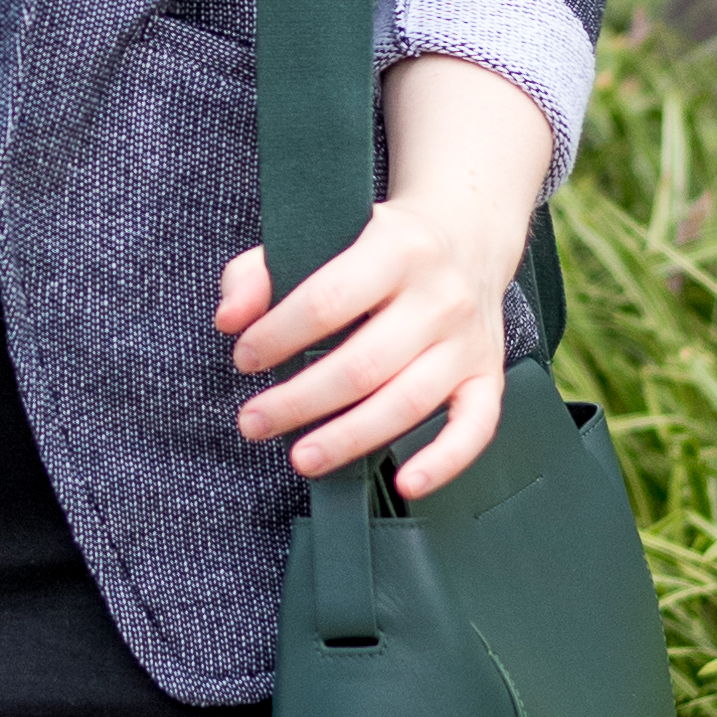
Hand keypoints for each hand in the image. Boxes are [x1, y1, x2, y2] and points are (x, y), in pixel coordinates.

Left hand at [216, 55, 552, 503]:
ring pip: (408, 402)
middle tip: (252, 423)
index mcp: (396, 249)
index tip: (243, 358)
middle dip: (299, 401)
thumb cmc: (378, 245)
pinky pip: (475, 427)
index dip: (278, 336)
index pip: (327, 300)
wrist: (468, 232)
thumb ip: (260, 271)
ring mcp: (468, 340)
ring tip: (300, 457)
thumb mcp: (323, 234)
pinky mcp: (487, 375)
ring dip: (348, 438)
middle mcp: (440, 295)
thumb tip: (229, 320)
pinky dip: (443, 462)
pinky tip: (405, 484)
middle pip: (363, 364)